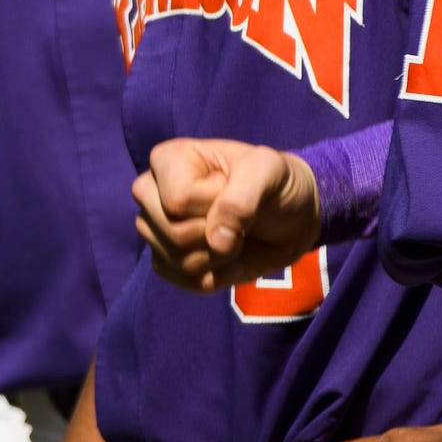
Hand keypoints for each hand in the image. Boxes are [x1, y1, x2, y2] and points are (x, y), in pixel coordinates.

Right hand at [131, 138, 318, 292]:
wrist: (290, 216)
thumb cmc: (274, 182)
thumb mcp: (269, 171)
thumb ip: (242, 198)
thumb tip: (216, 242)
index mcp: (167, 160)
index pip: (177, 200)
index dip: (215, 203)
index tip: (233, 189)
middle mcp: (150, 194)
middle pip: (172, 232)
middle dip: (216, 233)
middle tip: (236, 216)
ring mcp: (155, 230)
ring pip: (179, 261)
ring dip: (221, 256)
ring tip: (234, 233)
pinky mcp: (166, 262)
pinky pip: (186, 282)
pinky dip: (218, 274)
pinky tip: (228, 254)